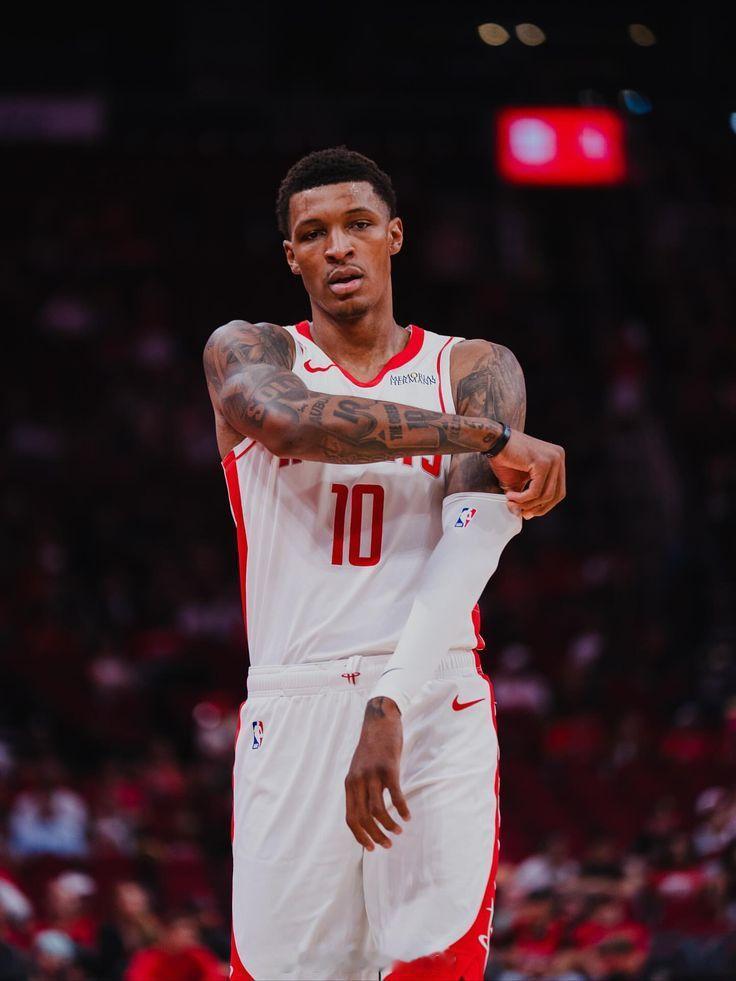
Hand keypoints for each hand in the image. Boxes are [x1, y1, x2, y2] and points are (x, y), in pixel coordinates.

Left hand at [344, 697, 410, 849]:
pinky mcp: (388, 768)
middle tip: (388, 845)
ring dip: (388, 826)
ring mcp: (372, 774)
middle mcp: (358, 780)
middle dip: (375, 836)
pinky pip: (395, 794)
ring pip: (378, 810)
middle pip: (363, 817)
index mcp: (350, 783)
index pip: (351, 818)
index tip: (371, 847)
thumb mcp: (359, 768)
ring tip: (398, 832)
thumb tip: (365, 813)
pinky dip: (401, 808)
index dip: (360, 836)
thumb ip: (360, 788)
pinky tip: (407, 816)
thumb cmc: (372, 747)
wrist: (380, 721)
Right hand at [490, 429, 565, 518]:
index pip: (559, 490)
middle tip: (523, 513)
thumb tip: (522, 516)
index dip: (545, 506)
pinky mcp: (543, 463)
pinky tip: (510, 495)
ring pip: (546, 495)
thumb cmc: (505, 458)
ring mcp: (553, 459)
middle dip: (539, 508)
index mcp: (557, 459)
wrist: (494, 440)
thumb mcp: (518, 482)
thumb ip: (524, 498)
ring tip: (512, 501)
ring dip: (527, 503)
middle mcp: (559, 457)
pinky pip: (536, 490)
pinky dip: (522, 498)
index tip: (529, 512)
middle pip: (557, 494)